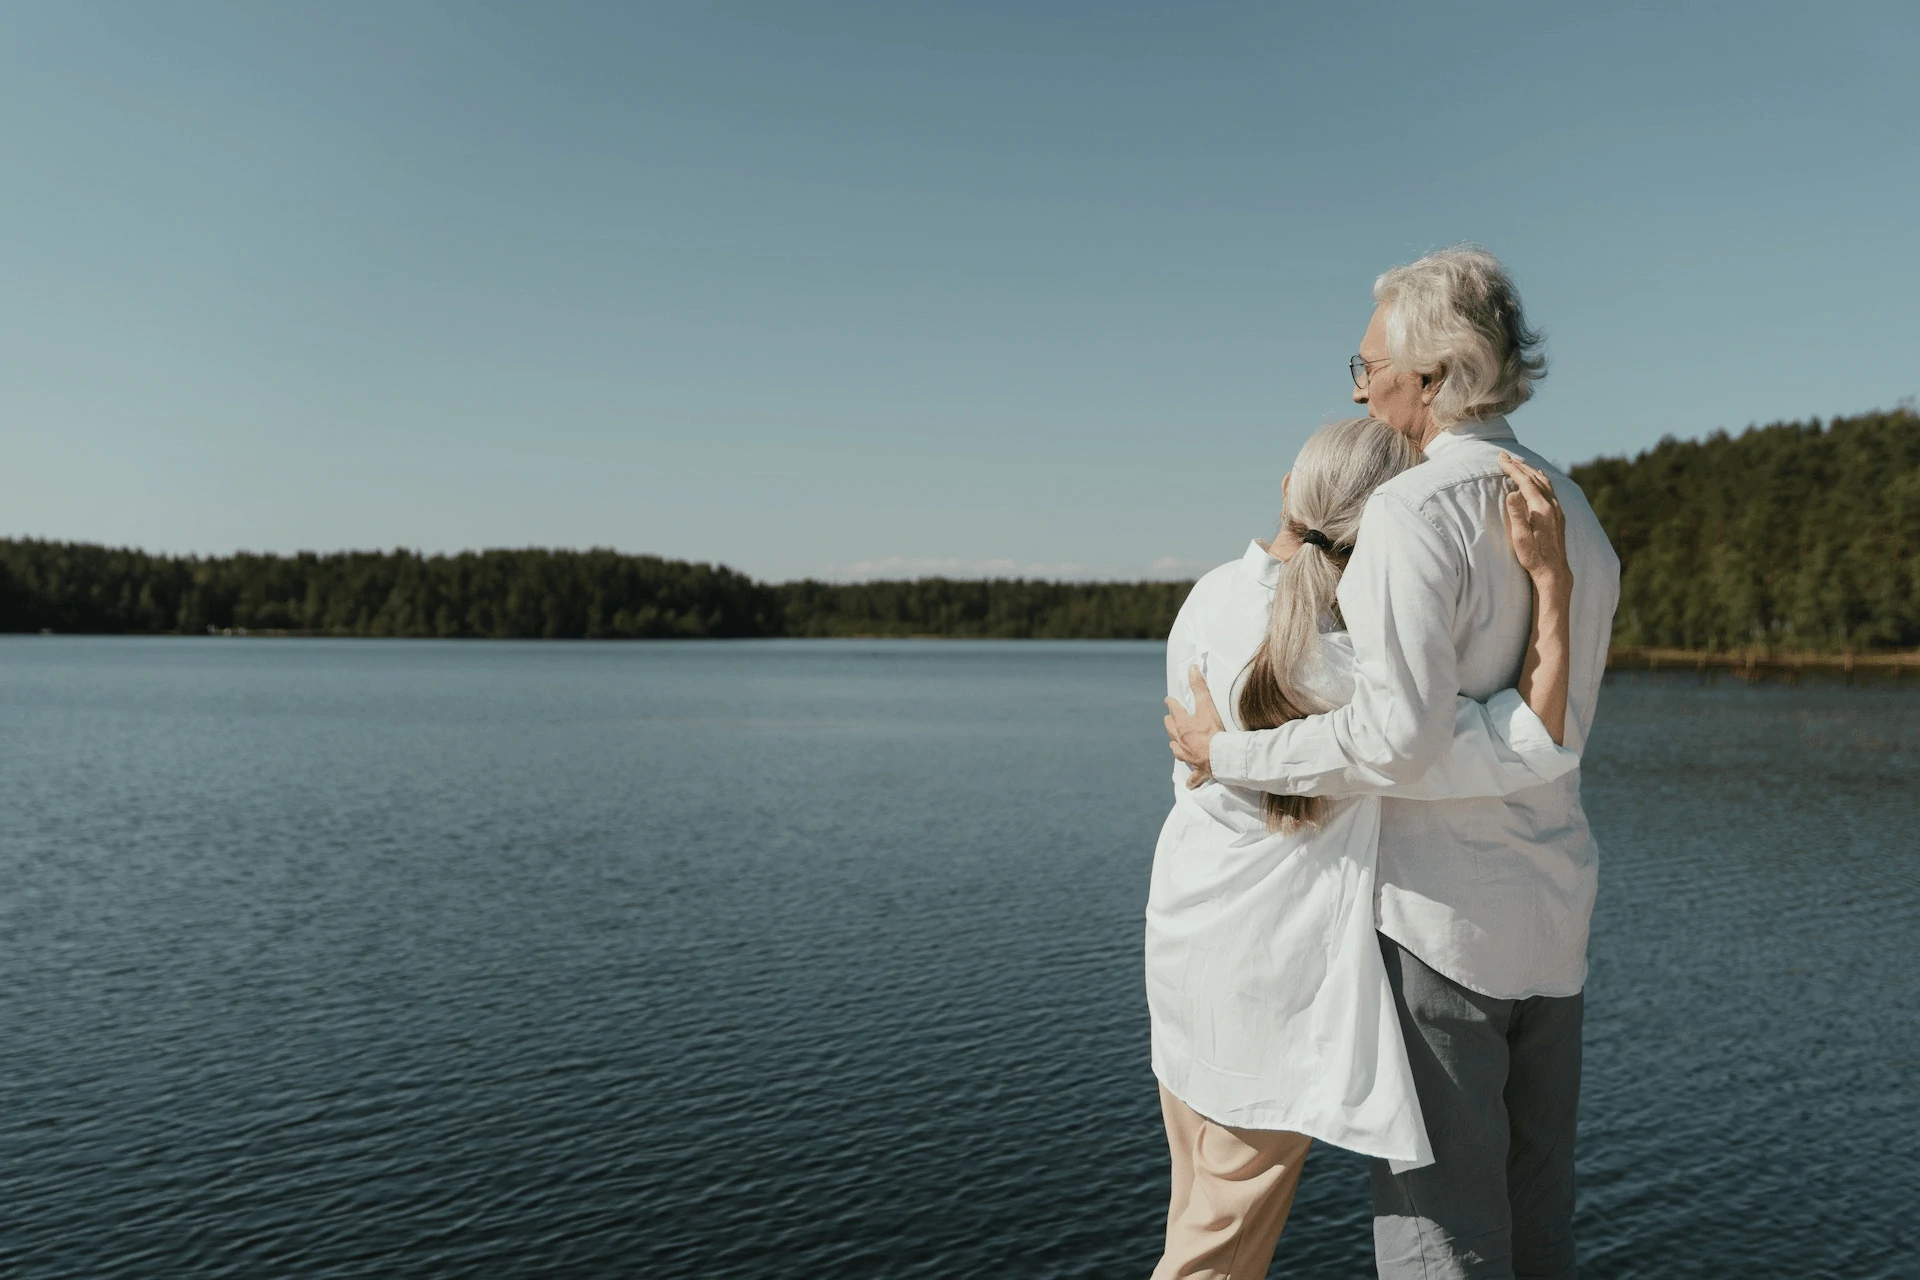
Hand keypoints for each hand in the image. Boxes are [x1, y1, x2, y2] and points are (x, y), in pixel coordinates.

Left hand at [1164, 666, 1224, 789]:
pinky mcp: (1199, 770)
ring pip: (1177, 751)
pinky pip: (1194, 777)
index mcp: (1184, 725)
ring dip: (1175, 746)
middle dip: (1170, 724)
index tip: (1168, 699)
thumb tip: (1192, 668)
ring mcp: (1189, 757)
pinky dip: (1192, 781)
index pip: (1175, 711)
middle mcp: (1182, 741)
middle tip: (1167, 719)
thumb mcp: (1206, 705)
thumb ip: (1199, 687)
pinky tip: (1190, 785)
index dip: (1171, 704)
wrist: (1221, 757)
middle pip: (1172, 731)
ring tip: (1173, 744)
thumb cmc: (1214, 731)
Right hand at [1499, 452, 1570, 592]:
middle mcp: (1552, 505)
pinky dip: (1541, 479)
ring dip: (1530, 471)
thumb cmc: (1534, 557)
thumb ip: (1517, 514)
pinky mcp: (1559, 515)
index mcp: (1541, 508)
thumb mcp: (1520, 538)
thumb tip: (1512, 492)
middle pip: (1535, 478)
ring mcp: (1557, 509)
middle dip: (1519, 466)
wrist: (1554, 571)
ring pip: (1544, 482)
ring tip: (1520, 463)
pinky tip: (1540, 477)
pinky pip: (1550, 489)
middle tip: (1506, 456)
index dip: (1512, 468)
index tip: (1501, 458)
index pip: (1525, 481)